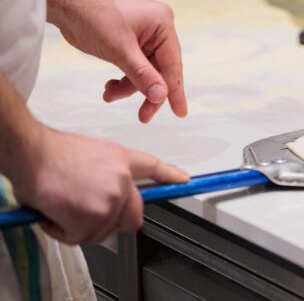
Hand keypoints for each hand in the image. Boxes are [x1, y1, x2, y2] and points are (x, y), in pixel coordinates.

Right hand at [11, 126, 189, 243]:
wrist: (34, 152)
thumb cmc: (54, 152)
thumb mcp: (93, 153)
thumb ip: (108, 174)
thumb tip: (104, 190)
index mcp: (122, 160)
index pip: (154, 168)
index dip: (170, 176)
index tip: (183, 180)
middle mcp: (122, 180)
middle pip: (132, 217)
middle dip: (112, 221)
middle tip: (88, 212)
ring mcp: (110, 200)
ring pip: (101, 230)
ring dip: (78, 225)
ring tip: (63, 204)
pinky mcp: (92, 217)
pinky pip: (78, 237)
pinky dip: (62, 230)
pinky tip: (54, 211)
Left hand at [55, 0, 187, 122]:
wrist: (66, 4)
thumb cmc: (93, 16)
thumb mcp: (119, 50)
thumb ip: (142, 75)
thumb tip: (161, 96)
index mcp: (162, 24)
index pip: (173, 64)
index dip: (175, 90)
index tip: (180, 113)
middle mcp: (157, 30)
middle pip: (160, 71)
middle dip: (147, 91)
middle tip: (143, 116)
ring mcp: (145, 37)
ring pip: (145, 73)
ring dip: (128, 87)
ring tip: (109, 95)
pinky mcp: (131, 43)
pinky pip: (134, 68)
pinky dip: (123, 80)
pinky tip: (109, 87)